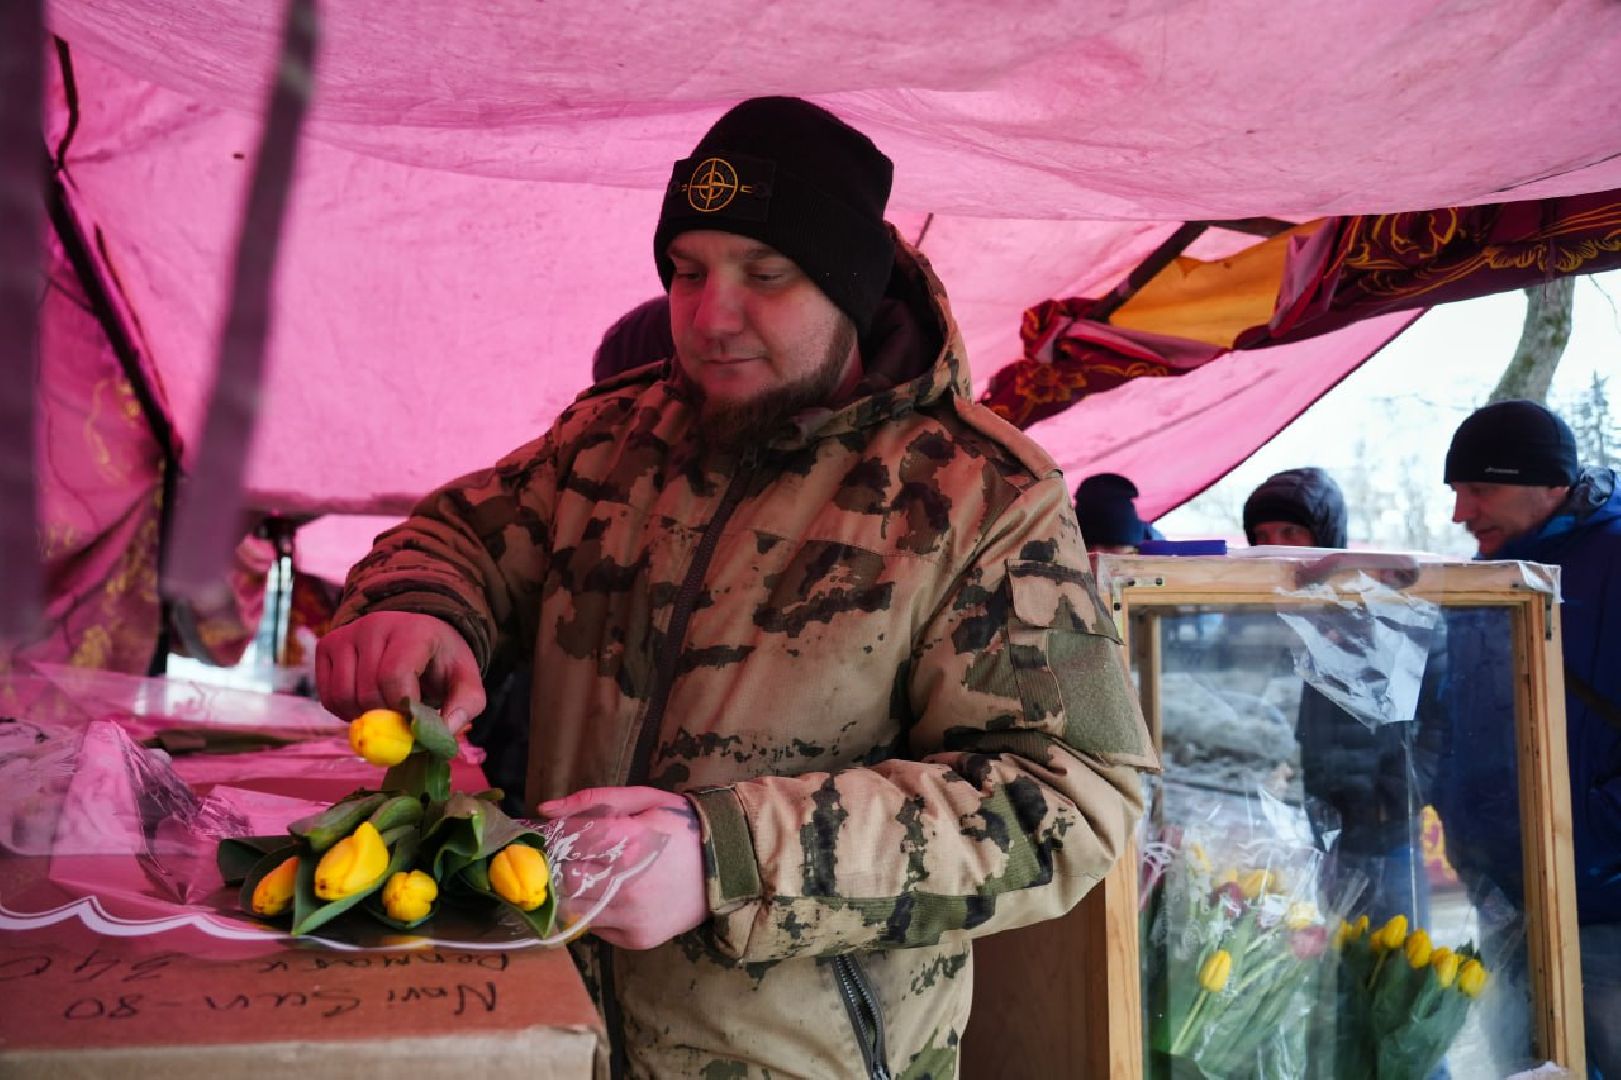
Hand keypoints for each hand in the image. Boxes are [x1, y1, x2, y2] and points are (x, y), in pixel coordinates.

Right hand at [316, 611, 484, 733]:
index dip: (403, 708)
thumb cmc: (440, 662)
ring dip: (363, 718)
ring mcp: (346, 633)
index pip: (394, 676)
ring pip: (342, 696)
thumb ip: (465, 706)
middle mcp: (374, 625)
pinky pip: (327, 696)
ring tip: (385, 710)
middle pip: (368, 691)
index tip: (415, 718)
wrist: (417, 637)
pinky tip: (365, 705)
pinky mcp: (327, 646)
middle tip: (402, 717)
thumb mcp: (465, 681)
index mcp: (413, 630)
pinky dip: (345, 712)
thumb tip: (443, 733)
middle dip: (386, 717)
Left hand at [539, 787, 707, 950]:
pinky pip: (595, 927)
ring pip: (572, 909)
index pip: (565, 842)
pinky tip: (611, 895)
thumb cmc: (681, 826)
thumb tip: (544, 810)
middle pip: (562, 879)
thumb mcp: (643, 799)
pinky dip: (595, 911)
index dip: (550, 837)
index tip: (547, 835)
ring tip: (588, 875)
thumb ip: (592, 800)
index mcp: (628, 841)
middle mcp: (626, 883)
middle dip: (556, 867)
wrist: (727, 868)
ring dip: (571, 892)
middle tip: (561, 857)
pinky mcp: (635, 938)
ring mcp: (630, 916)